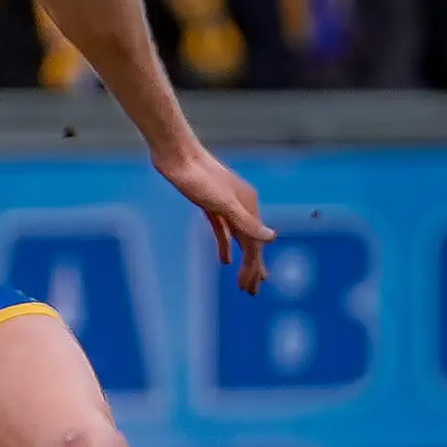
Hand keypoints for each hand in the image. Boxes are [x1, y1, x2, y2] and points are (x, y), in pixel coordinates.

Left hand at [157, 143, 274, 294]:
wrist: (175, 153)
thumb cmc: (196, 176)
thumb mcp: (221, 203)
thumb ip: (244, 221)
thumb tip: (271, 238)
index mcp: (249, 206)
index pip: (256, 245)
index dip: (254, 268)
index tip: (251, 290)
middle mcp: (242, 206)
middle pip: (251, 243)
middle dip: (253, 269)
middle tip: (252, 293)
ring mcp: (226, 204)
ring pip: (239, 238)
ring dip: (242, 259)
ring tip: (242, 281)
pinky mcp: (210, 203)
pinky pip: (223, 230)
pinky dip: (225, 245)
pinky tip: (225, 259)